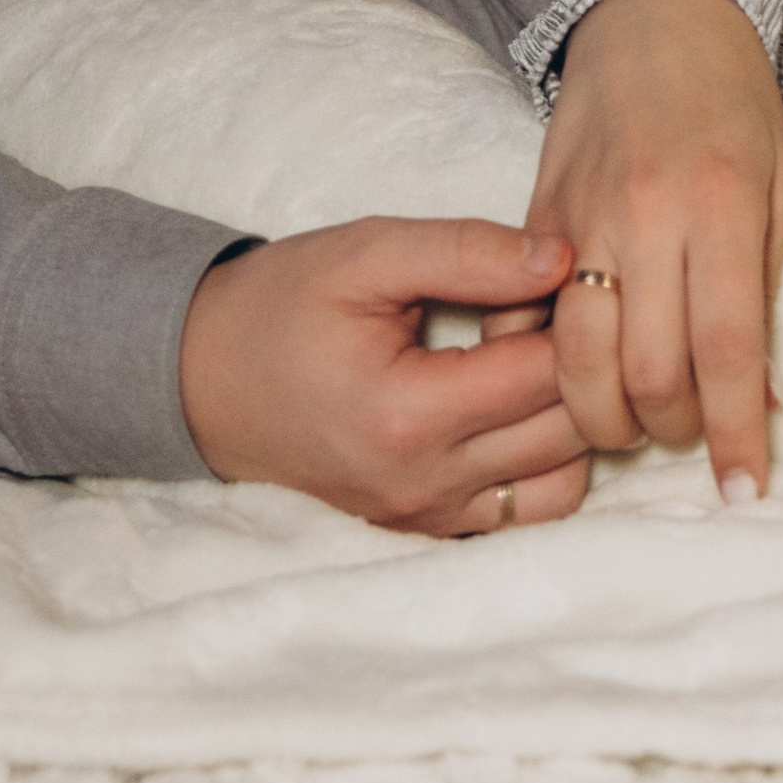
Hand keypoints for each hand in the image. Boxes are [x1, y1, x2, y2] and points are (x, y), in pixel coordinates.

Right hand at [178, 217, 591, 530]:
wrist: (204, 378)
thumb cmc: (284, 305)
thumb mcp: (368, 253)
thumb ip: (468, 252)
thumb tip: (560, 259)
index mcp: (409, 415)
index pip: (545, 374)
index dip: (566, 318)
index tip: (551, 277)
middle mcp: (425, 484)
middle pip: (566, 434)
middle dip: (578, 367)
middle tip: (546, 314)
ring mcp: (425, 518)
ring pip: (560, 485)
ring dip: (567, 421)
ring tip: (525, 362)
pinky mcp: (425, 530)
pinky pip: (523, 514)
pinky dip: (541, 463)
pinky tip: (510, 407)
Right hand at [529, 0, 782, 501]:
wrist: (656, 15)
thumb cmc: (735, 102)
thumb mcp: (776, 187)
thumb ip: (763, 292)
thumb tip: (761, 398)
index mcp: (718, 205)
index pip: (726, 349)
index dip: (735, 433)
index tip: (746, 490)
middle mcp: (644, 216)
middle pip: (645, 371)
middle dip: (670, 430)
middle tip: (689, 434)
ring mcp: (579, 216)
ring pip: (574, 361)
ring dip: (604, 418)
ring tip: (632, 421)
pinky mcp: (535, 217)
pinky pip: (517, 318)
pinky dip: (535, 370)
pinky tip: (564, 385)